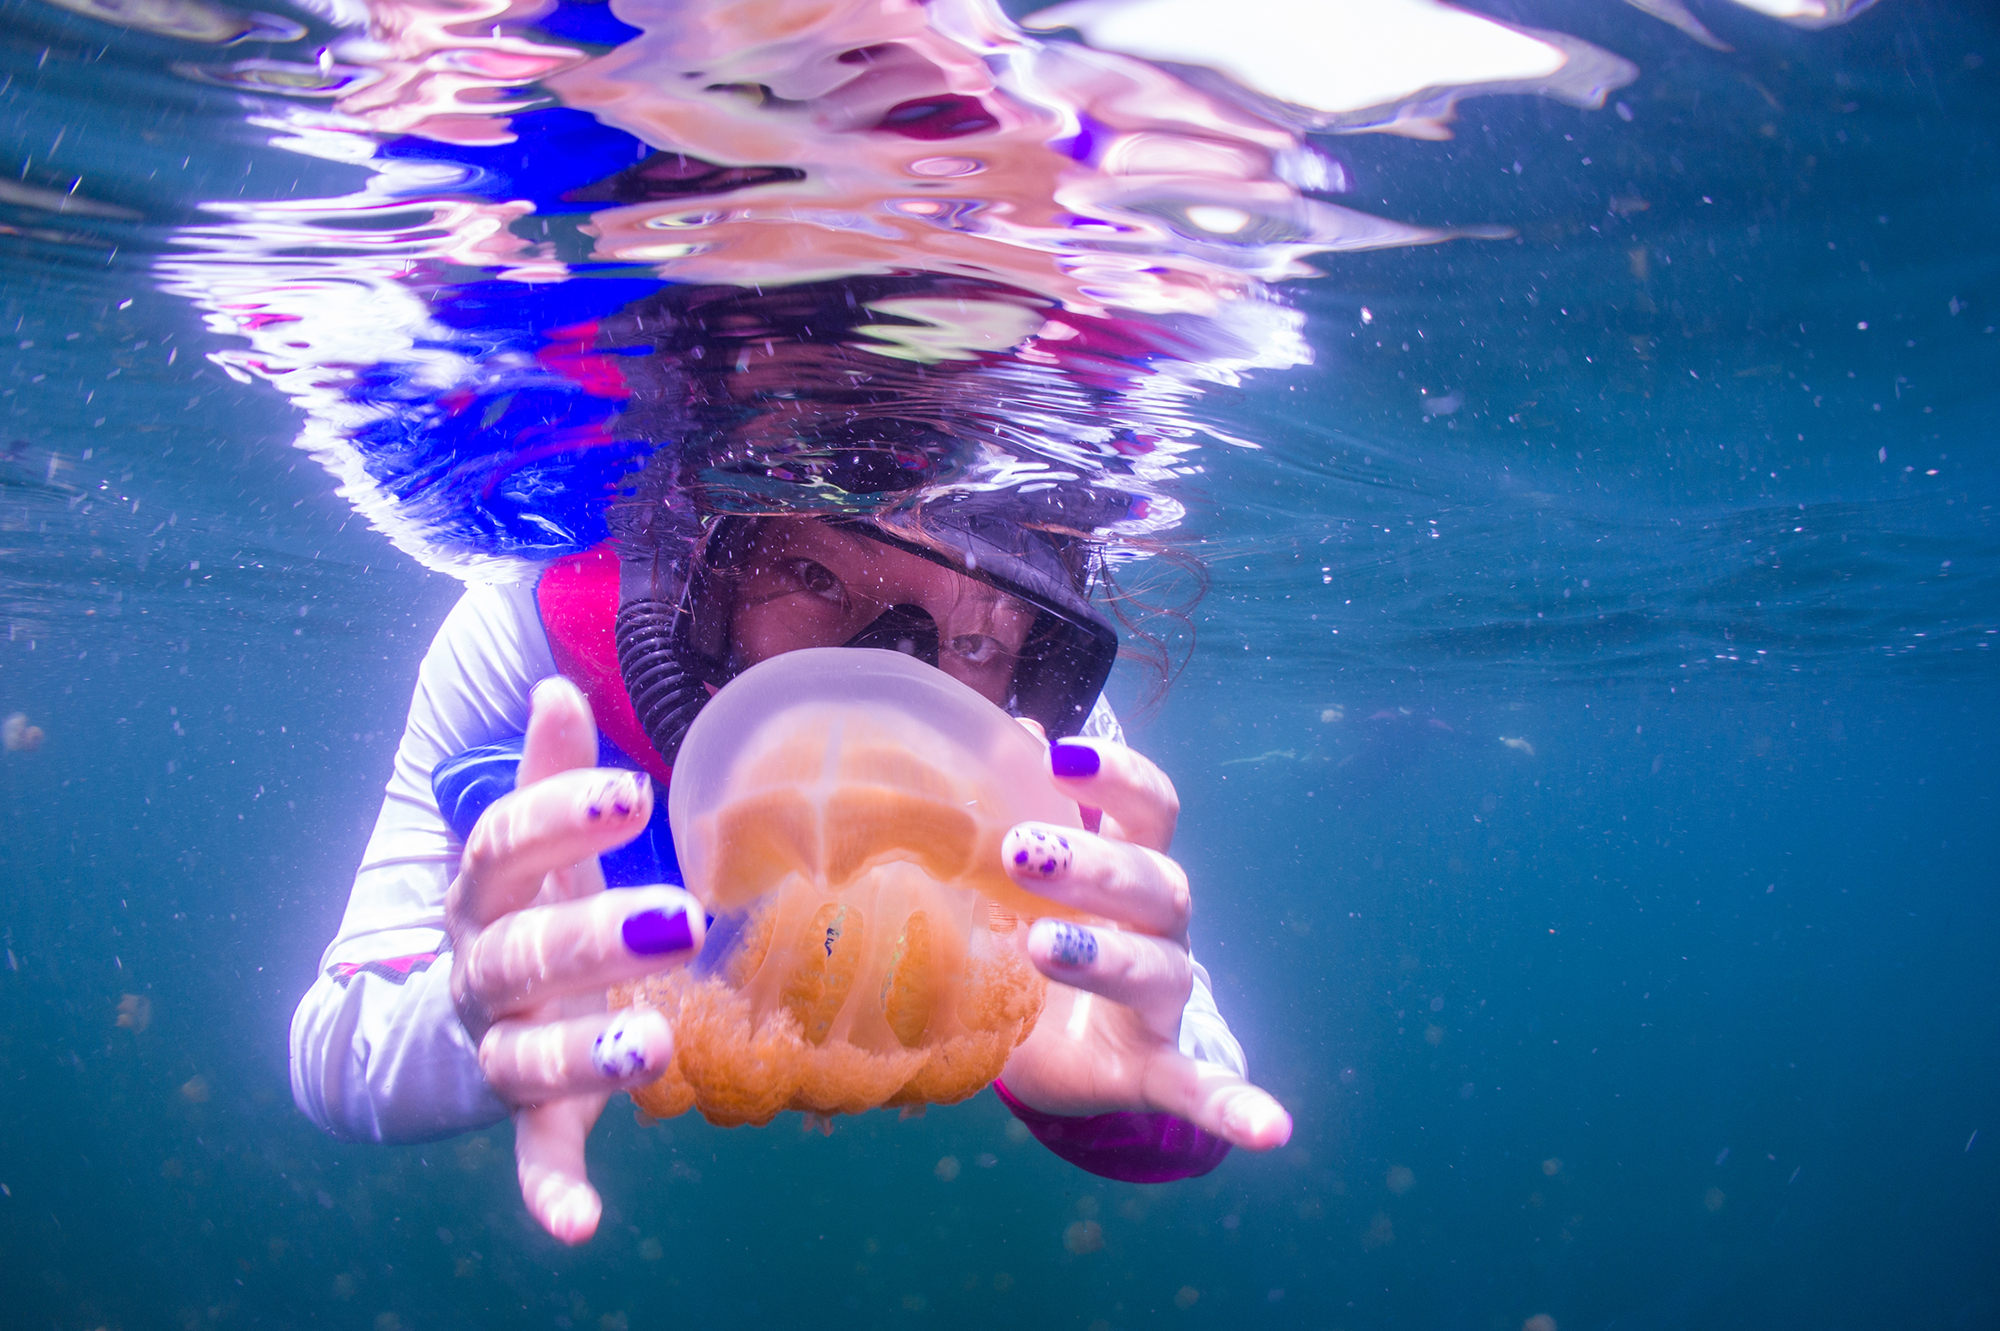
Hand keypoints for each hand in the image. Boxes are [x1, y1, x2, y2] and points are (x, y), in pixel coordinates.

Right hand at [444, 678, 705, 1243]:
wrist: (429, 1022)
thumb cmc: (515, 909)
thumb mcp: (527, 843)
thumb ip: (547, 775)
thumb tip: (555, 683)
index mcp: (485, 894)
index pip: (504, 848)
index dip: (559, 818)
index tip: (630, 792)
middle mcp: (483, 970)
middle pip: (523, 953)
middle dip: (592, 935)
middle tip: (679, 918)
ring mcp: (499, 1047)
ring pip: (527, 1058)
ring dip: (583, 1054)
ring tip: (651, 1045)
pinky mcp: (526, 1114)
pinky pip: (533, 1157)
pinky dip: (551, 1193)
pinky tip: (580, 1228)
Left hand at [997, 737, 1291, 1150]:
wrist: (1075, 1046)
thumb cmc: (1054, 932)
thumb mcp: (1029, 876)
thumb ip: (1024, 802)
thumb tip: (1012, 727)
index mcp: (1131, 868)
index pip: (1148, 807)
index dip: (1115, 777)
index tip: (1058, 753)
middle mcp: (1161, 926)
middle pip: (1152, 882)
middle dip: (1090, 863)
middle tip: (1019, 850)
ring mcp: (1165, 999)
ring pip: (1158, 969)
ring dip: (1106, 957)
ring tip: (1044, 947)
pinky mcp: (1158, 1070)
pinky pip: (1205, 1089)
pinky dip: (1239, 1107)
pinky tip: (1271, 1130)